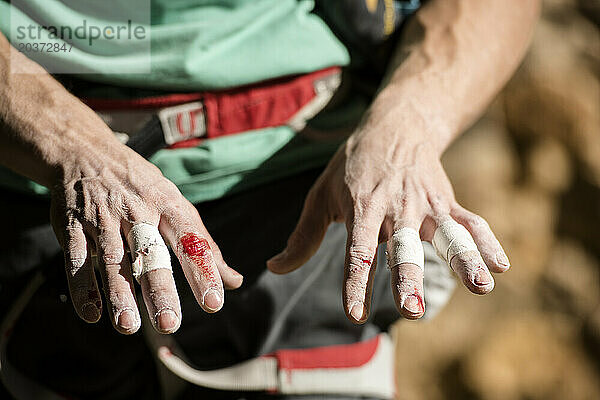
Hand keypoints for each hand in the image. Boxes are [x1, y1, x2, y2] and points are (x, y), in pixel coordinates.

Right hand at [0, 39, 241, 334]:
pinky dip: (83, 287)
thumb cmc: (141, 186)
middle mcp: (137, 210)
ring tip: (129, 327)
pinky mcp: (72, 226)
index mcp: (167, 204)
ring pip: (112, 260)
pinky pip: (77, 259)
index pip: (190, 240)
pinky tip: (92, 315)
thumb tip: (235, 282)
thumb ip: (204, 246)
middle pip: (150, 254)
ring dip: (120, 294)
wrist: (85, 152)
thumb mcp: (175, 205)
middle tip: (170, 323)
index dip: (202, 270)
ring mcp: (102, 218)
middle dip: (160, 289)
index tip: (214, 303)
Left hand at [267, 121, 509, 322]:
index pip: (358, 251)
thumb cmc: (353, 166)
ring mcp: (426, 203)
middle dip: (409, 279)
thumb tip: (274, 268)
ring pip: (446, 234)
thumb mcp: (320, 194)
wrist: (396, 125)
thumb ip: (303, 236)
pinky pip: (470, 222)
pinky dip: (486, 242)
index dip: (356, 282)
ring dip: (464, 259)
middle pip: (403, 247)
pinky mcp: (447, 201)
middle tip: (412, 311)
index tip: (354, 313)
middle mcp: (396, 207)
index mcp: (362, 207)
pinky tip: (501, 267)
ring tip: (481, 287)